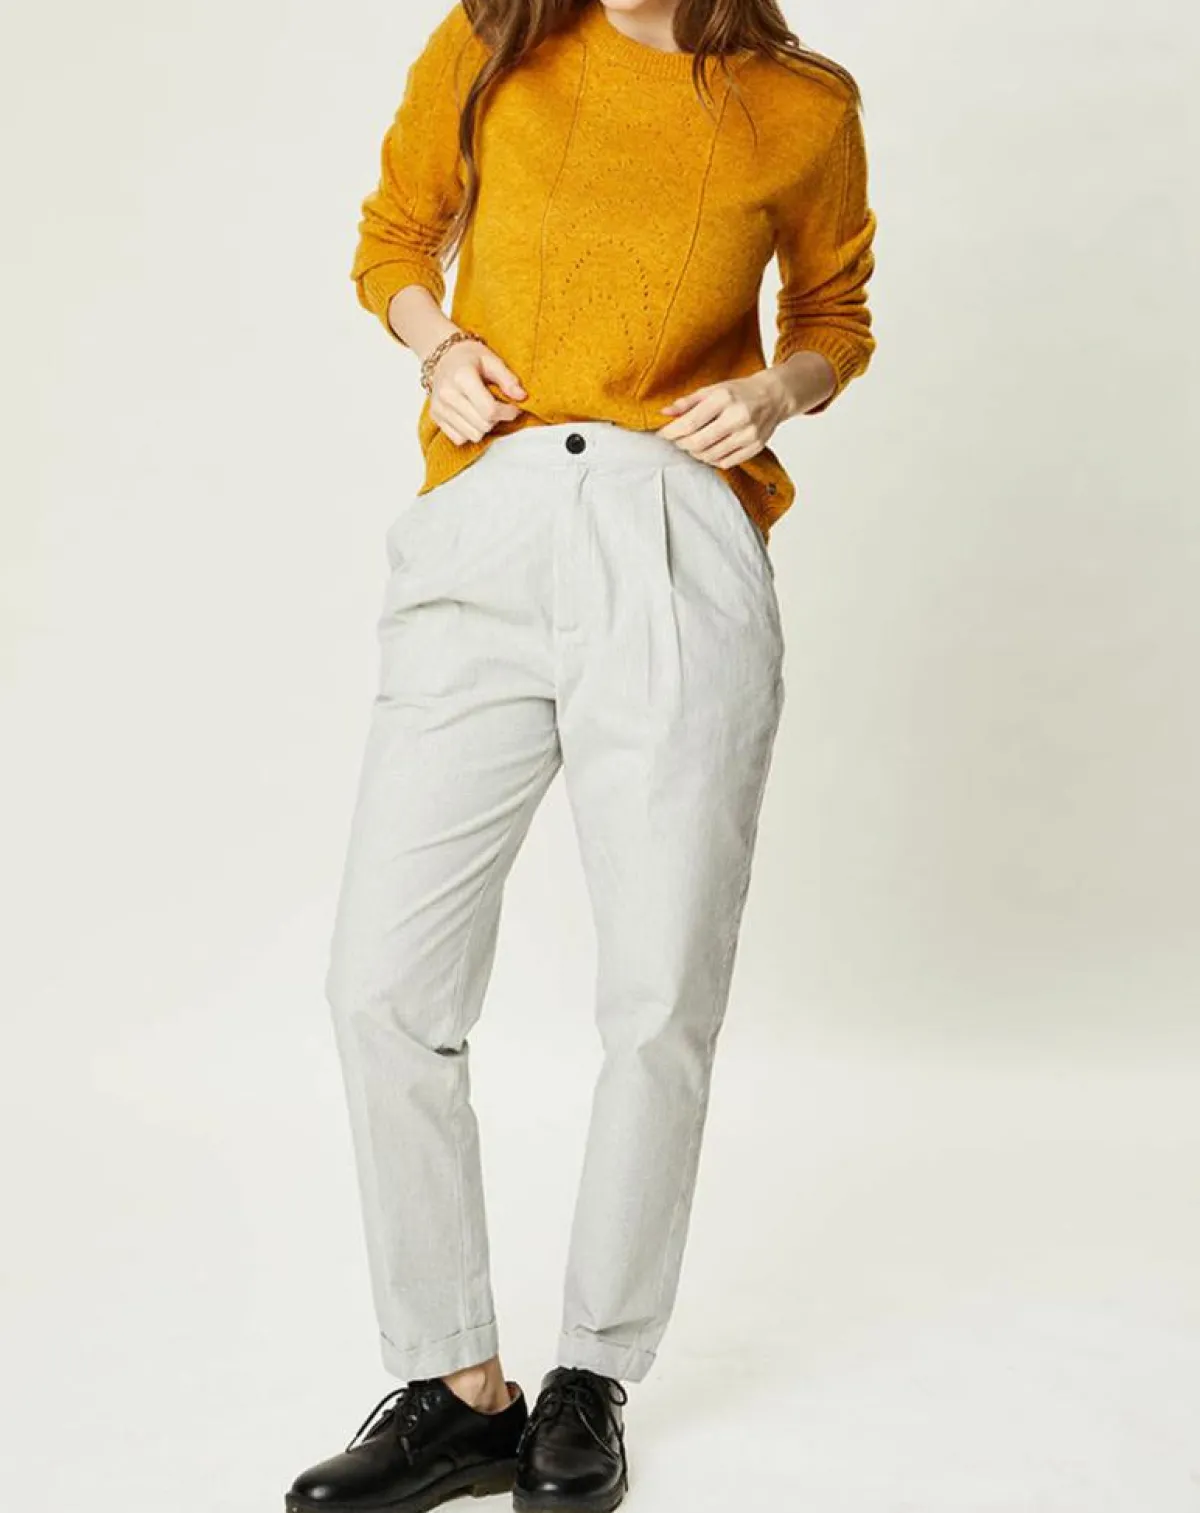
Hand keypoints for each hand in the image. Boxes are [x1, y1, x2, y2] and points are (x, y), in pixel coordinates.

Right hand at [428, 337, 527, 445]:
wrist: (443, 356)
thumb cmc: (469, 357)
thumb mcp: (492, 360)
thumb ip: (508, 378)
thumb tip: (521, 397)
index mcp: (462, 377)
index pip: (489, 410)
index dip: (507, 413)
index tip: (514, 407)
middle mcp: (448, 394)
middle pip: (483, 425)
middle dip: (497, 419)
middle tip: (499, 408)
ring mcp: (440, 408)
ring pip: (473, 435)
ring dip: (484, 427)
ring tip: (484, 411)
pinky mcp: (436, 417)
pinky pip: (460, 439)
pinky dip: (470, 431)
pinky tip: (472, 417)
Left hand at [655, 372, 787, 467]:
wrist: (773, 396)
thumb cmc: (740, 392)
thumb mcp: (713, 389)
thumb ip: (688, 402)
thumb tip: (664, 413)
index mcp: (724, 398)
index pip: (690, 422)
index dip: (672, 432)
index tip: (663, 434)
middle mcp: (738, 416)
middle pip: (699, 442)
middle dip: (682, 444)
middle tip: (676, 441)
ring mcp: (748, 434)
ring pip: (710, 455)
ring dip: (695, 453)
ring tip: (692, 444)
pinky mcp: (755, 447)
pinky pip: (725, 462)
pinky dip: (712, 459)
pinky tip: (709, 450)